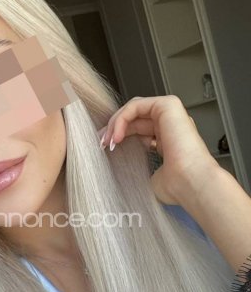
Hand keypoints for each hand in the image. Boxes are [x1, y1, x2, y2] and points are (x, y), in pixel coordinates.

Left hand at [98, 95, 219, 205]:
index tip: (104, 149)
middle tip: (101, 143)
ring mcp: (171, 113)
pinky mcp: (169, 105)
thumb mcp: (148, 175)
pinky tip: (117, 135)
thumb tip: (122, 170)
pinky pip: (137, 105)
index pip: (137, 129)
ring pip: (134, 108)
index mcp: (168, 140)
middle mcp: (170, 124)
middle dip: (113, 128)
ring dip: (116, 123)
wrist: (190, 184)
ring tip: (107, 141)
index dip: (118, 136)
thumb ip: (138, 166)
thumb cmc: (176, 186)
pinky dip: (122, 118)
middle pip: (134, 117)